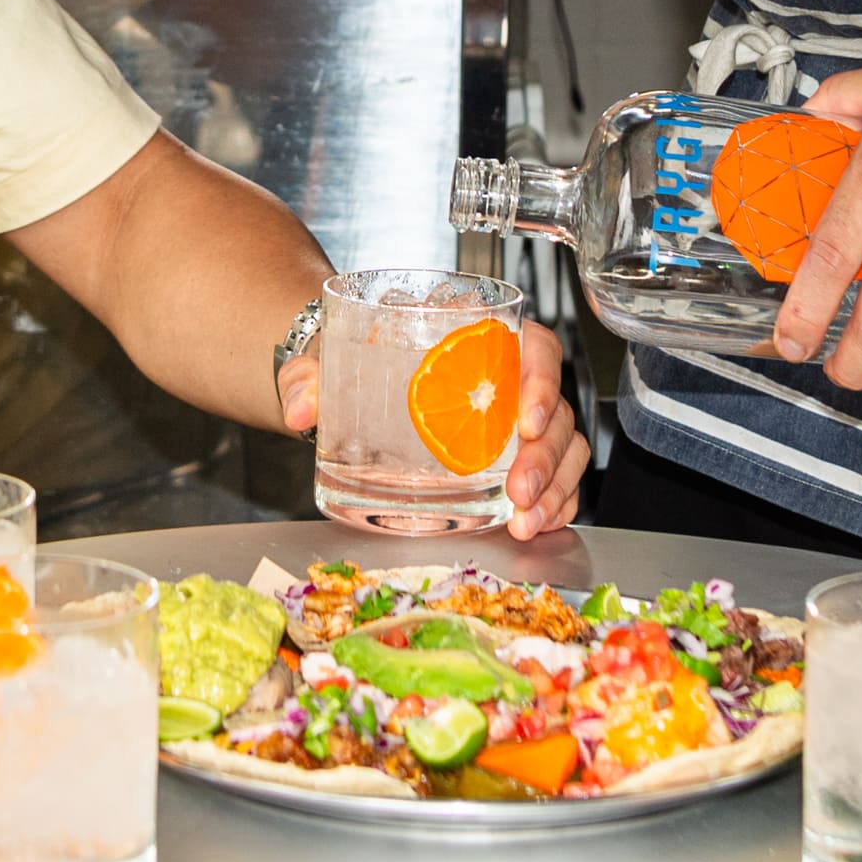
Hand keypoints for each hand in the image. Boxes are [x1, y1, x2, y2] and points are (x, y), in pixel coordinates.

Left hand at [277, 320, 591, 542]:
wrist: (347, 389)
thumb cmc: (351, 360)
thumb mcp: (329, 362)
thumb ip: (309, 377)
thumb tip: (298, 408)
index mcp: (476, 337)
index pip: (534, 345)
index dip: (542, 379)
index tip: (527, 418)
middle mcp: (506, 378)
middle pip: (555, 408)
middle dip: (546, 456)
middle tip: (520, 491)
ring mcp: (515, 423)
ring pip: (564, 448)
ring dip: (555, 487)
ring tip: (526, 521)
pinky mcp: (513, 459)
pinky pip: (555, 478)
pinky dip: (555, 503)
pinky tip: (538, 524)